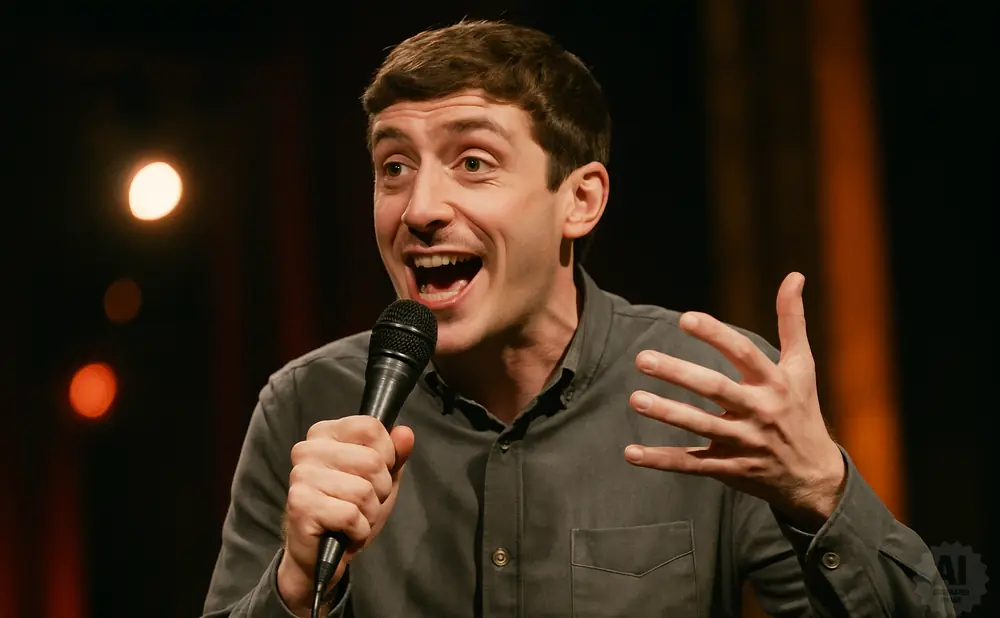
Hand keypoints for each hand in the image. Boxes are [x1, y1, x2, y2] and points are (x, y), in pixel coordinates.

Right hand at [277, 416, 413, 615]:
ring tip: (354, 518)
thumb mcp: (382, 478)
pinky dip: (358, 530)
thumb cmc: (350, 509)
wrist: (322, 554)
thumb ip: (396, 454)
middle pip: (372, 461)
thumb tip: (405, 433)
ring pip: (364, 490)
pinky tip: (346, 531)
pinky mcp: (300, 505)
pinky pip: (351, 515)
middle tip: (363, 502)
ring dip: (369, 513)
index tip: (374, 474)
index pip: (370, 427)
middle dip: (380, 490)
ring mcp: (301, 476)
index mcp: (325, 433)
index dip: (386, 455)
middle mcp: (307, 449)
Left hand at [624, 273, 844, 530]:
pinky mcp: (729, 468)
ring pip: (700, 425)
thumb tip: (794, 275)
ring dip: (667, 413)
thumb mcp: (803, 367)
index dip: (715, 335)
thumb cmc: (801, 410)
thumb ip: (792, 321)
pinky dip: (661, 460)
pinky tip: (631, 453)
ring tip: (635, 399)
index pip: (743, 353)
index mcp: (774, 382)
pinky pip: (691, 464)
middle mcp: (759, 411)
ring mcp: (743, 442)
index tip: (685, 318)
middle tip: (642, 358)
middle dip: (679, 373)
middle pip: (715, 389)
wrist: (814, 476)